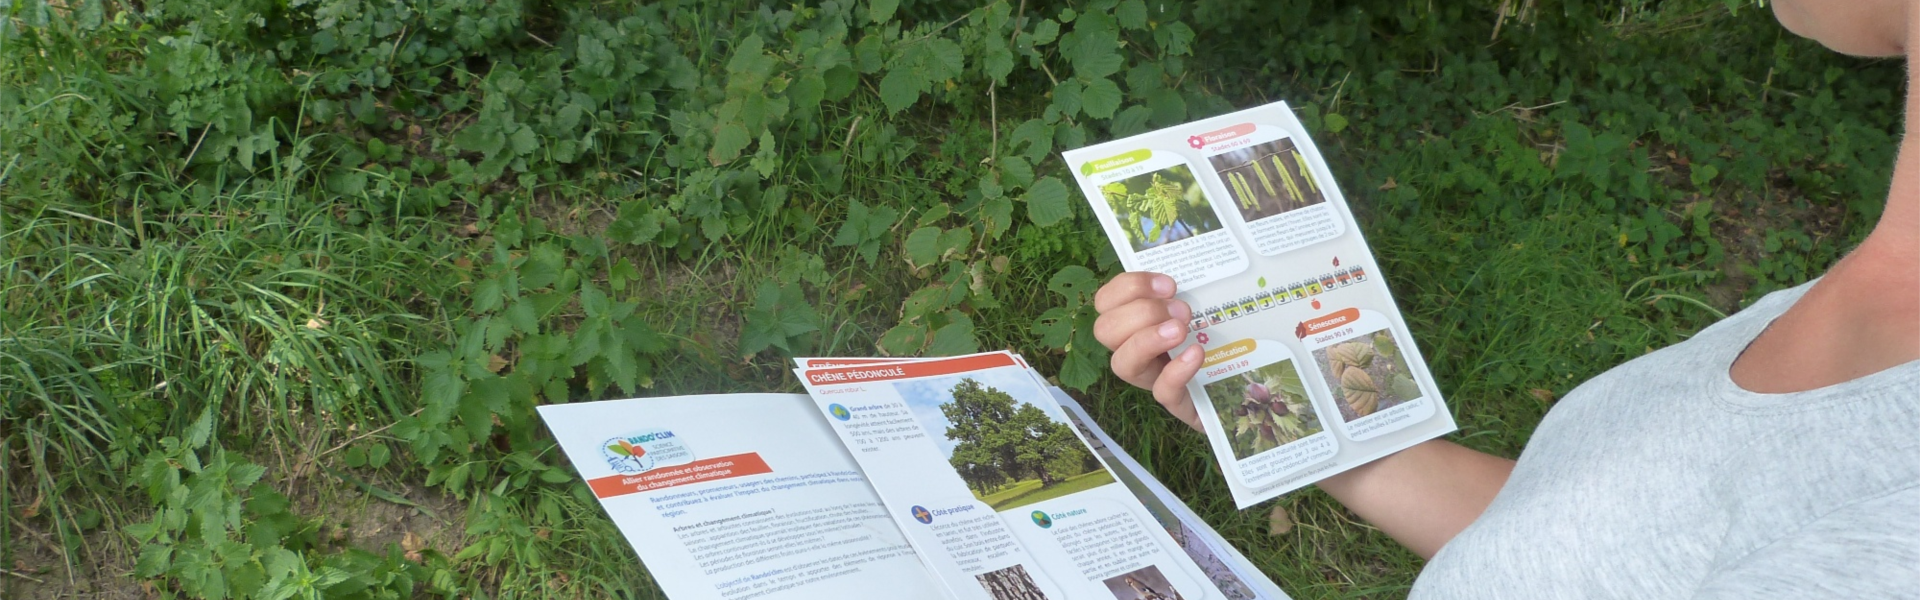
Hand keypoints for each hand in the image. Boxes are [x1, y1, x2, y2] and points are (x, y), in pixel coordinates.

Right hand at [1091, 272, 1205, 429]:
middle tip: (1182, 310)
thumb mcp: (1202, 307)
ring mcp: (1153, 380)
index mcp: (1136, 322)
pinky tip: (1196, 354)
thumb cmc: (1219, 338)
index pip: (1106, 301)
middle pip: (1104, 330)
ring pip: (1121, 364)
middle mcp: (1135, 351)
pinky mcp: (1177, 404)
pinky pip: (1163, 392)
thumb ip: (1192, 288)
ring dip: (1146, 340)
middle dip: (1140, 312)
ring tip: (1181, 329)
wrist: (1244, 387)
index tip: (1169, 284)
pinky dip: (1176, 370)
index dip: (1129, 287)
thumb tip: (1198, 262)